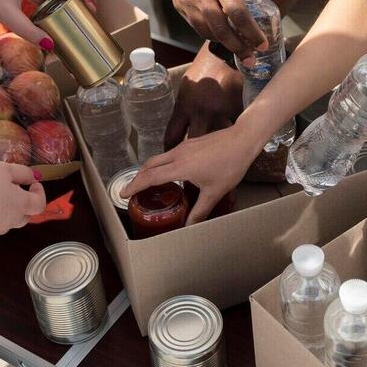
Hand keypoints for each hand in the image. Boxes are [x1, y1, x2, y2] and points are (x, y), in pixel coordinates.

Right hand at [0, 160, 46, 238]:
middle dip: (22, 204)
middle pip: (24, 216)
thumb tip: (33, 178)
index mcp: (19, 206)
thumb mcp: (3, 168)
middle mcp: (8, 222)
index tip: (31, 184)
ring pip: (5, 222)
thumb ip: (23, 173)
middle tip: (10, 189)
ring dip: (4, 211)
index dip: (39, 193)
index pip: (39, 204)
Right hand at [123, 124, 259, 224]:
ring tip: (148, 183)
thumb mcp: (214, 192)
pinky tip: (170, 172)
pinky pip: (169, 154)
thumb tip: (188, 227)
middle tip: (132, 190)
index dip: (134, 186)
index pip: (150, 178)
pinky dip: (161, 163)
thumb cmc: (230, 165)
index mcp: (180, 167)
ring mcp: (183, 146)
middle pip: (149, 165)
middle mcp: (177, 154)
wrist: (242, 139)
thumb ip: (199, 211)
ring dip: (149, 169)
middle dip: (137, 177)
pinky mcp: (190, 142)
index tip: (123, 194)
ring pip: (159, 158)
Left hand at [165, 44, 242, 147]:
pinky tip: (228, 143)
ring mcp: (221, 112)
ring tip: (211, 157)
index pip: (172, 137)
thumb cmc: (204, 71)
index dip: (169, 149)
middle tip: (189, 163)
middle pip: (192, 145)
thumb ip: (183, 111)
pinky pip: (230, 132)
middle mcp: (200, 111)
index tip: (170, 156)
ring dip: (211, 151)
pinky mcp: (237, 112)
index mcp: (184, 105)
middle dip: (189, 157)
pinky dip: (228, 139)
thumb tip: (179, 134)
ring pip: (214, 143)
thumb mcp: (186, 89)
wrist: (226, 55)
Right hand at [167, 0, 265, 57]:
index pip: (239, 15)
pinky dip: (209, 33)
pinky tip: (219, 35)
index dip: (252, 33)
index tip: (262, 45)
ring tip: (237, 48)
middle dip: (238, 47)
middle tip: (250, 58)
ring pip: (207, 32)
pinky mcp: (179, 5)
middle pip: (221, 30)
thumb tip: (265, 9)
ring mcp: (188, 1)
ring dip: (223, 42)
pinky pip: (196, 26)